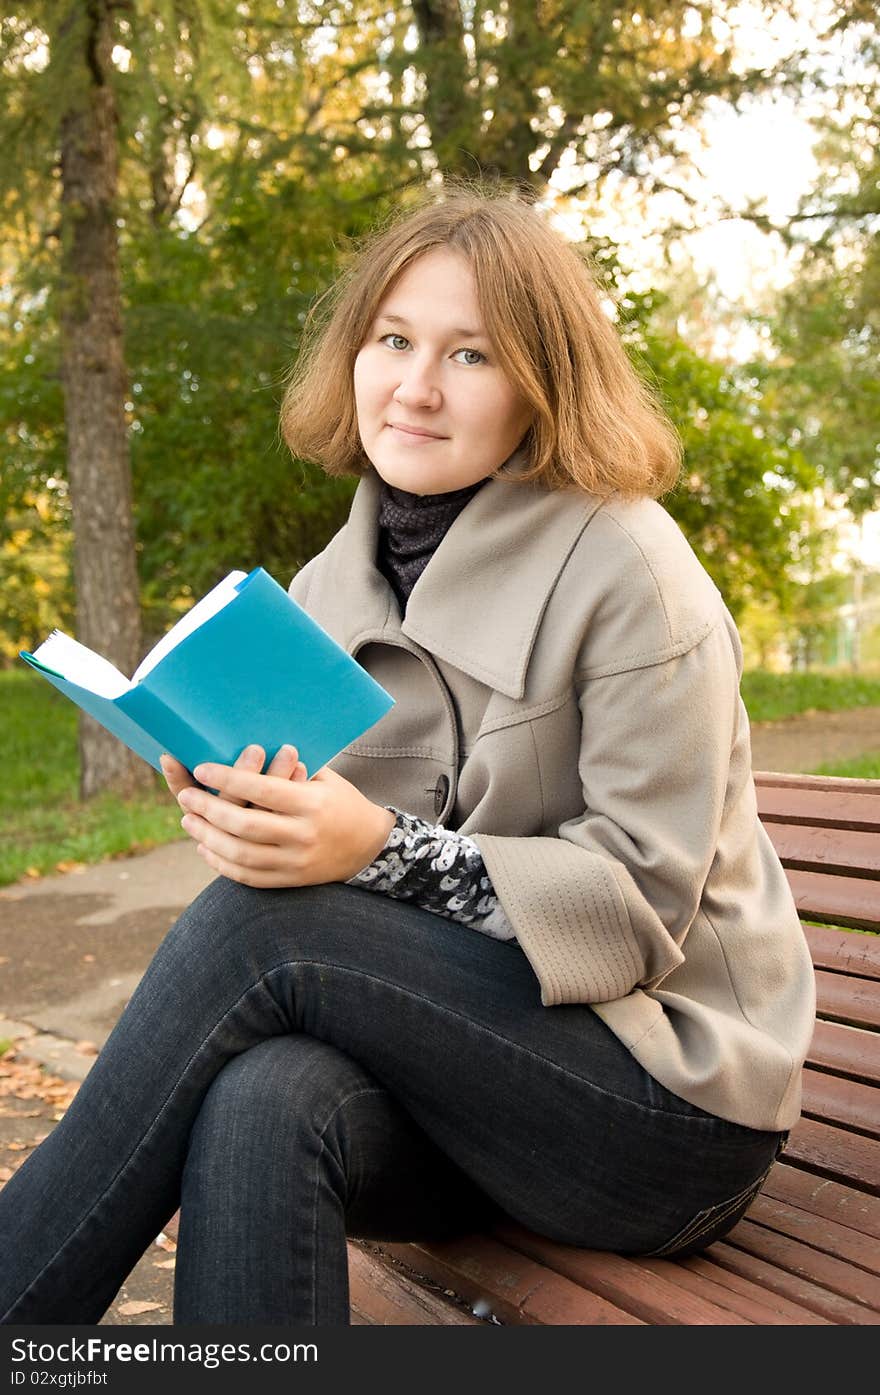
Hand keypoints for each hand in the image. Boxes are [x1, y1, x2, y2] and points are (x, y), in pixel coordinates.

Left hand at [165, 746, 395, 887]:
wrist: (368, 846)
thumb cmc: (342, 802)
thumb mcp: (324, 778)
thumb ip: (290, 769)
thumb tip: (245, 749)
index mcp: (313, 804)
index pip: (263, 790)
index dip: (229, 779)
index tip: (202, 768)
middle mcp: (304, 835)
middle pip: (245, 825)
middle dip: (209, 810)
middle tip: (187, 797)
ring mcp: (296, 862)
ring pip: (241, 854)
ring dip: (208, 837)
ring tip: (189, 820)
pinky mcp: (290, 880)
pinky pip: (248, 877)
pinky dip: (221, 864)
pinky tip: (205, 847)